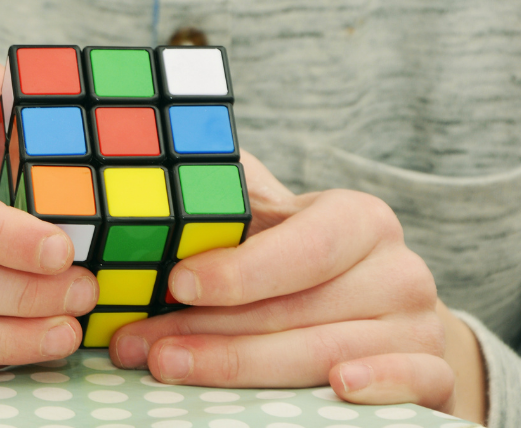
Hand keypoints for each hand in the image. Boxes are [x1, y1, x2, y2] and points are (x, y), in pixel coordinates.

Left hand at [108, 152, 485, 423]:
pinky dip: (379, 387)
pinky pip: (414, 385)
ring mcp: (420, 325)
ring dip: (241, 367)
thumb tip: (160, 186)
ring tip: (169, 369)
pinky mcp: (435, 375)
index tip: (177, 284)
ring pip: (330, 353)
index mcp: (359, 221)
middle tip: (141, 346)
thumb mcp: (268, 224)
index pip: (303, 246)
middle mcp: (398, 270)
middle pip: (298, 309)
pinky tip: (338, 390)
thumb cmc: (299, 265)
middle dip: (207, 330)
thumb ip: (227, 203)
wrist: (376, 315)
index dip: (240, 270)